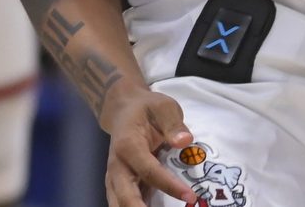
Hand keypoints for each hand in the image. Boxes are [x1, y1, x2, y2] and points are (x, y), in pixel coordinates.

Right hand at [100, 85, 197, 206]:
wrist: (123, 110)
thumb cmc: (147, 108)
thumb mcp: (164, 107)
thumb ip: (174, 124)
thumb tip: (185, 141)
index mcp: (128, 145)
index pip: (149, 170)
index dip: (169, 185)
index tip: (190, 196)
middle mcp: (117, 165)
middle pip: (125, 196)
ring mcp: (115, 177)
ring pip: (118, 203)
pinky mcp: (118, 183)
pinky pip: (122, 202)